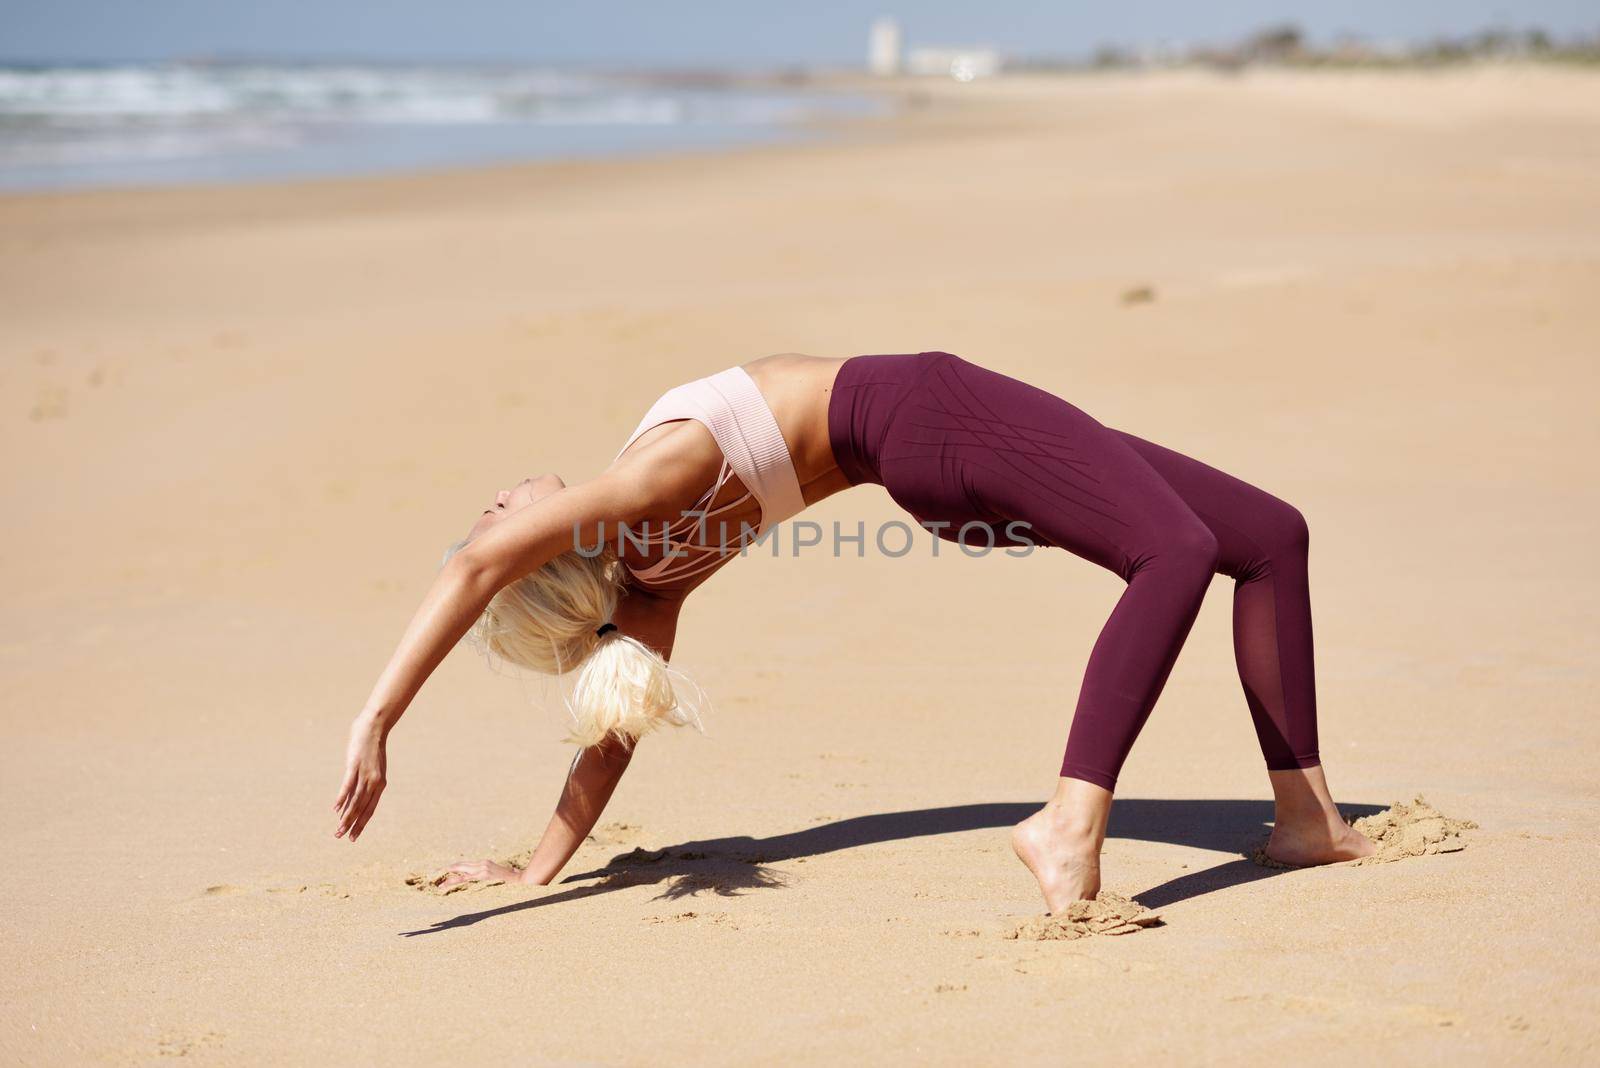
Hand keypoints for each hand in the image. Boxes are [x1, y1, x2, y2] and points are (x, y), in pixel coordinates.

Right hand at [333, 716, 387, 840]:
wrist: (374, 727)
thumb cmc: (370, 748)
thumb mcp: (370, 769)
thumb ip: (361, 784)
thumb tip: (348, 800)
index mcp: (380, 784)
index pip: (370, 809)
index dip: (361, 824)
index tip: (354, 837)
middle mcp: (375, 782)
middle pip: (362, 808)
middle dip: (352, 825)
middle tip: (342, 838)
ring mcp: (365, 774)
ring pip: (355, 801)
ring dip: (346, 816)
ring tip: (338, 829)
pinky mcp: (355, 766)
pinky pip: (348, 786)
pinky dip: (342, 798)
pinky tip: (335, 809)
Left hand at [438, 858, 525, 888]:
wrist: (521, 879)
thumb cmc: (514, 879)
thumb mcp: (503, 875)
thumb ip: (497, 875)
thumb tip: (502, 875)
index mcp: (485, 863)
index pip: (467, 865)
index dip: (456, 867)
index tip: (447, 871)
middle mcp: (482, 864)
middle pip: (461, 865)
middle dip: (448, 869)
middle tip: (436, 874)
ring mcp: (482, 869)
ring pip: (461, 871)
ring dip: (449, 876)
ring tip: (439, 883)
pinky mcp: (483, 875)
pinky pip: (466, 878)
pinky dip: (455, 880)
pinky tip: (447, 883)